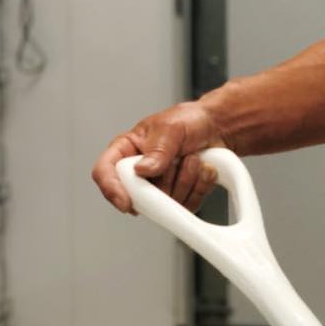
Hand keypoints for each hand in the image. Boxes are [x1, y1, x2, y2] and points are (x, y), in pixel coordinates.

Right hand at [91, 100, 227, 213]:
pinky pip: (187, 204)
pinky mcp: (180, 196)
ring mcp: (160, 187)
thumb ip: (157, 150)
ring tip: (193, 158)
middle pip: (138, 195)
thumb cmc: (190, 121)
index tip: (126, 202)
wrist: (219, 128)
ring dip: (186, 180)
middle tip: (178, 160)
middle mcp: (140, 171)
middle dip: (163, 182)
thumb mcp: (172, 128)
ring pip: (166, 202)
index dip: (111, 189)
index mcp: (127, 150)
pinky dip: (200, 187)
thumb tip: (142, 171)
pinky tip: (203, 169)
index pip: (105, 171)